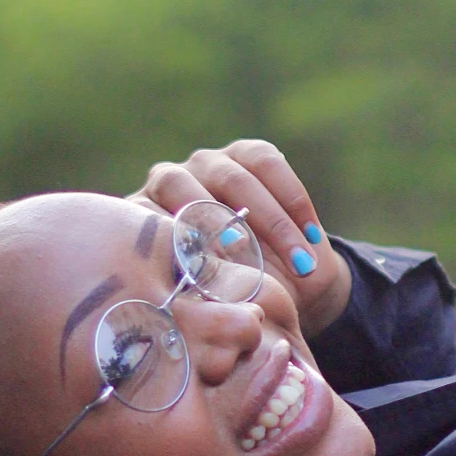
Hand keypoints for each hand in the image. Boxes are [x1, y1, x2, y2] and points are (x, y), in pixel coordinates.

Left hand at [131, 140, 353, 340]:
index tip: (201, 267)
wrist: (282, 283)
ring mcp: (206, 163)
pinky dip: (293, 202)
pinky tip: (312, 237)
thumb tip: (202, 301)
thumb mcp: (217, 301)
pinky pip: (267, 164)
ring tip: (298, 262)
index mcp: (144, 219)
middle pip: (178, 184)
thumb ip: (204, 291)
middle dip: (212, 220)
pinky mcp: (245, 153)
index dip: (169, 238)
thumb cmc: (236, 299)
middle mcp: (167, 182)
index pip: (144, 216)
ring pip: (232, 178)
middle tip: (242, 251)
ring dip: (271, 223)